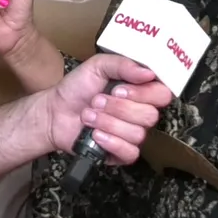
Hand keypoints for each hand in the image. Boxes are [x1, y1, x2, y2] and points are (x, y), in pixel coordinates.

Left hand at [44, 53, 172, 165]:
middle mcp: (139, 112)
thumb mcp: (97, 66)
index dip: (144, 93)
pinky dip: (110, 142)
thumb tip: (149, 72)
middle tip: (97, 101)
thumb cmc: (76, 88)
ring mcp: (131, 134)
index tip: (120, 89)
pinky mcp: (121, 153)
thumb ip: (123, 64)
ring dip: (108, 123)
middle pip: (150, 115)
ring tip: (88, 116)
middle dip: (118, 108)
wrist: (55, 112)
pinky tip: (95, 135)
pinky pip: (130, 152)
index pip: (162, 94)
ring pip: (137, 134)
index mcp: (139, 90)